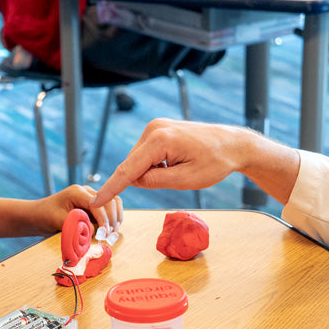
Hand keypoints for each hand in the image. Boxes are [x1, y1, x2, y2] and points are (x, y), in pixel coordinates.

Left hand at [47, 184, 124, 236]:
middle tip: (109, 237)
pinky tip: (110, 232)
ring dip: (115, 219)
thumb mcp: (58, 221)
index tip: (103, 234)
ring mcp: (91, 198)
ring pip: (113, 204)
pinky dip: (112, 221)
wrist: (38, 215)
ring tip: (111, 235)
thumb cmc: (45, 216)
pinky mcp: (93, 206)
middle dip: (111, 220)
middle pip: (110, 201)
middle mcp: (87, 192)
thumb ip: (76, 226)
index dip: (103, 219)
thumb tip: (95, 233)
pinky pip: (108, 210)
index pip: (98, 203)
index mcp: (78, 192)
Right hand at [91, 118, 244, 206]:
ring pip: (139, 160)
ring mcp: (155, 126)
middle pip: (133, 165)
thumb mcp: (186, 179)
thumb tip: (134, 180)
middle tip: (177, 176)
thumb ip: (155, 181)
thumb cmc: (216, 162)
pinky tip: (178, 160)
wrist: (233, 144)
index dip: (111, 188)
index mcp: (160, 140)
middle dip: (146, 178)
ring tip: (181, 165)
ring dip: (153, 171)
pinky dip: (156, 163)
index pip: (128, 169)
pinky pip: (147, 154)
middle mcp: (153, 128)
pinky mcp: (158, 128)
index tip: (96, 201)